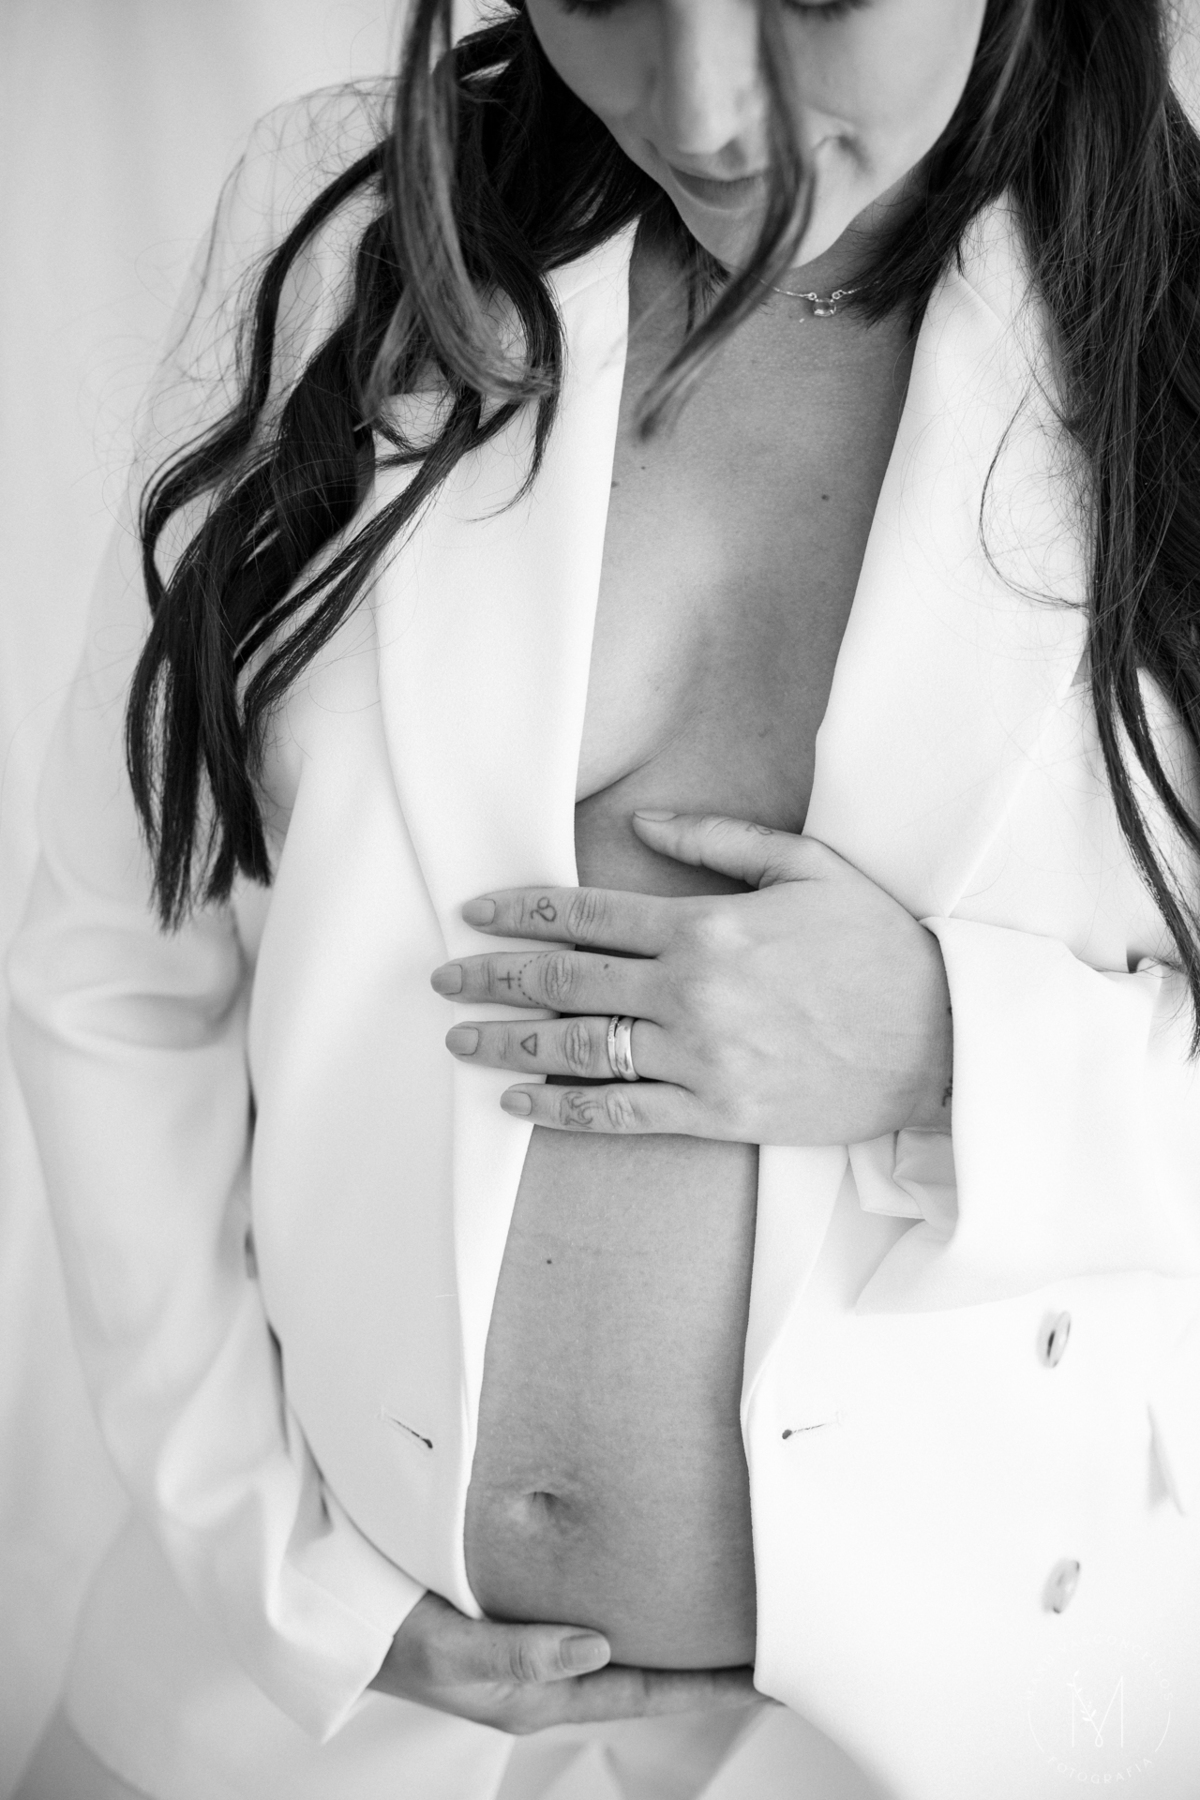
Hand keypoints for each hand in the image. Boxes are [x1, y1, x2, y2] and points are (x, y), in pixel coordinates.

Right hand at [369, 1591, 758, 1732]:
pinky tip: (648, 1581)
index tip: (773, 1677)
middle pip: (651, 1676)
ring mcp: (537, 1651)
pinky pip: (594, 1618)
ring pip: (627, 1649)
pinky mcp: (521, 1618)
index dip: (714, 1686)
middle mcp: (551, 1677)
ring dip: (677, 1635)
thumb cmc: (394, 1640)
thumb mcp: (452, 1651)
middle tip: (774, 1642)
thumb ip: (521, 1653)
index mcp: (543, 1697)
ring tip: (728, 1612)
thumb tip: (597, 1648)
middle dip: (712, 1665)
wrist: (346, 1617)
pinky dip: (634, 1605)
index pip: (650, 1693)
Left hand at [431, 813, 952, 1146]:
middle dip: (492, 977)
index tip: (473, 915)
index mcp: (707, 924)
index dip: (520, 911)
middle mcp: (690, 991)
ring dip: (509, 1044)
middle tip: (443, 980)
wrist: (946, 1039)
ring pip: (578, 1050)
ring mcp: (701, 1058)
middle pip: (563, 982)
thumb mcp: (808, 866)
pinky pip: (622, 1114)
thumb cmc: (880, 945)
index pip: (585, 913)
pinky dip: (563, 1111)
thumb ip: (719, 839)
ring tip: (461, 1041)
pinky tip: (521, 1103)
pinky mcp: (719, 1113)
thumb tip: (645, 820)